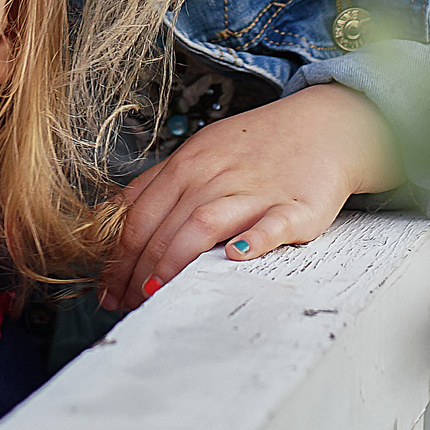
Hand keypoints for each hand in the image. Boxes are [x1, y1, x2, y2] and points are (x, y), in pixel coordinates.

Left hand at [98, 84, 400, 311]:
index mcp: (187, 165)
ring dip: (174, 260)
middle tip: (124, 302)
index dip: (117, 256)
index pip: (138, 215)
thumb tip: (111, 218)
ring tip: (156, 292)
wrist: (322, 127)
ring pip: (203, 224)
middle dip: (136, 271)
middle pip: (164, 226)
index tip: (107, 287)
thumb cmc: (256, 148)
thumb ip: (158, 185)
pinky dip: (252, 240)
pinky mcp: (295, 206)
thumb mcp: (199, 154)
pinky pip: (271, 224)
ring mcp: (254, 191)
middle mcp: (214, 177)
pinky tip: (234, 256)